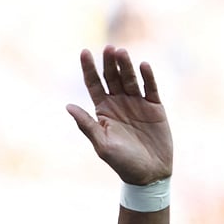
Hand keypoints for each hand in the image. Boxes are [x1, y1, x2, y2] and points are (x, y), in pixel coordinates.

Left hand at [67, 46, 172, 185]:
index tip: (84, 52)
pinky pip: (150, 87)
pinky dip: (148, 77)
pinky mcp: (155, 106)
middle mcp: (118, 103)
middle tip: (108, 48)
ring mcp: (137, 102)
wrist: (149, 174)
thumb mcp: (102, 144)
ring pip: (130, 79)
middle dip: (109, 63)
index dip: (88, 68)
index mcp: (103, 110)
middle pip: (112, 77)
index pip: (94, 84)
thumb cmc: (122, 162)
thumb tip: (67, 106)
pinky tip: (144, 65)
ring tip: (122, 53)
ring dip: (126, 66)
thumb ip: (87, 125)